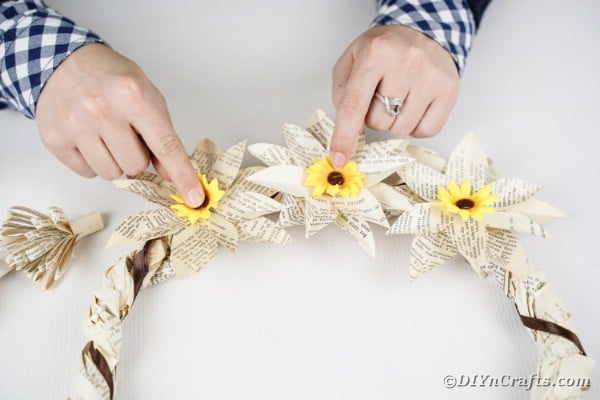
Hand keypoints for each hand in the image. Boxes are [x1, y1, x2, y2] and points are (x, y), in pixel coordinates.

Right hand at [35, 44, 204, 206]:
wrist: (63, 62)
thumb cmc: (111, 78)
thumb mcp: (147, 97)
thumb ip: (162, 136)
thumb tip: (172, 174)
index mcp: (133, 95)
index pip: (165, 146)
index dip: (182, 175)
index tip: (194, 197)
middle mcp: (103, 110)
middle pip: (136, 166)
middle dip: (137, 156)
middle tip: (127, 134)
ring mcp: (76, 125)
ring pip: (112, 174)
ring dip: (115, 161)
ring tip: (107, 135)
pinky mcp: (55, 139)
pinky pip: (88, 173)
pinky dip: (93, 161)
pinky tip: (89, 138)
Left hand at [329, 25, 458, 166]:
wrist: (425, 31)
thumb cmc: (385, 50)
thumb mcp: (352, 59)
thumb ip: (343, 93)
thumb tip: (349, 129)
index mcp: (376, 54)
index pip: (355, 104)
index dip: (344, 135)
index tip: (340, 158)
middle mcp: (406, 62)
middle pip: (378, 121)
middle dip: (373, 117)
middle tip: (380, 96)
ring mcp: (430, 77)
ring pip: (401, 130)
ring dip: (394, 122)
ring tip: (399, 98)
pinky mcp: (449, 90)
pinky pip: (425, 131)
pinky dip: (415, 127)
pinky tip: (414, 106)